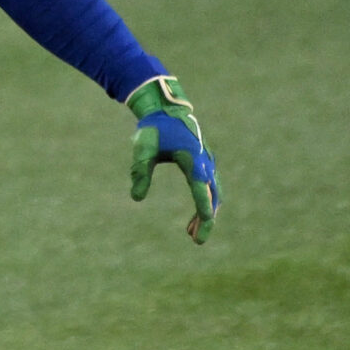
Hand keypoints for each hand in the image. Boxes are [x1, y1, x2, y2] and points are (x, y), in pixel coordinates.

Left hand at [126, 76, 219, 243]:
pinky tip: (195, 218)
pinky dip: (205, 203)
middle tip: (196, 240)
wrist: (164, 109)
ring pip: (212, 193)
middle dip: (206, 218)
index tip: (206, 222)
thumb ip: (140, 172)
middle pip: (212, 195)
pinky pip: (209, 187)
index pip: (200, 187)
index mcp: (192, 158)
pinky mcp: (204, 163)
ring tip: (191, 233)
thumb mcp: (143, 149)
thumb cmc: (153, 129)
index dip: (203, 206)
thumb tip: (137, 198)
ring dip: (205, 213)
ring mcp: (207, 162)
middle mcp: (204, 161)